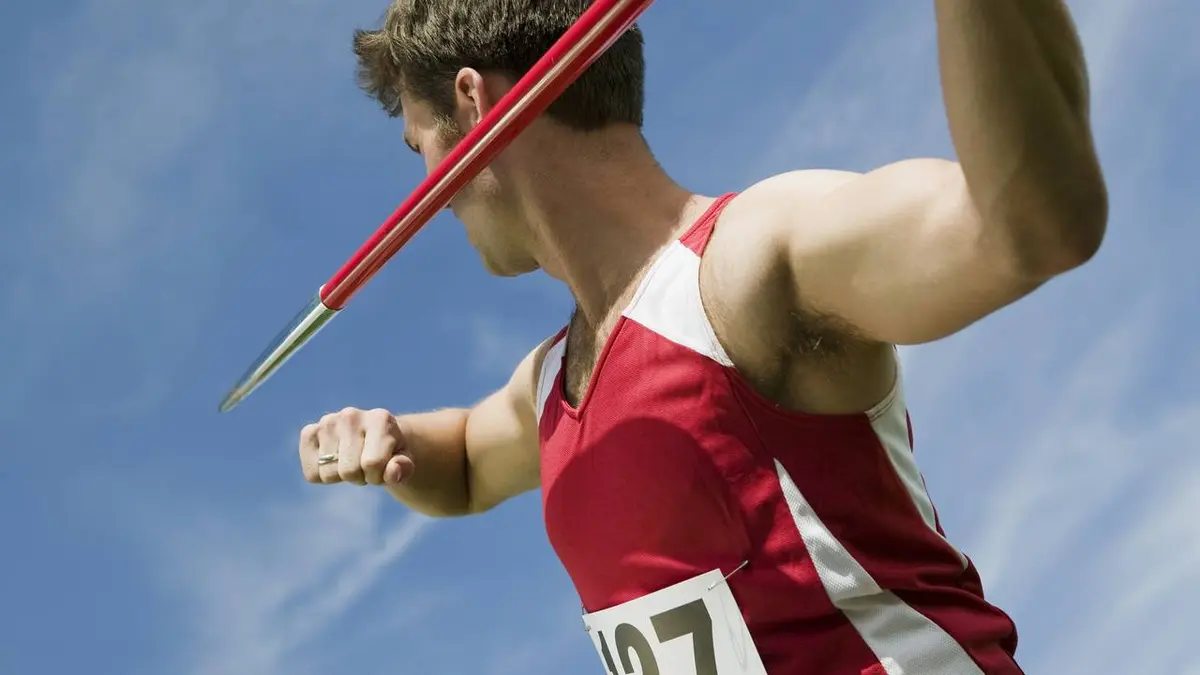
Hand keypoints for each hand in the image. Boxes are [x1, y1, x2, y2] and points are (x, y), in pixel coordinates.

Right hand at [298, 408, 414, 485]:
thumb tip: (393, 473)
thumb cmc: (391, 451)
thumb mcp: (404, 460)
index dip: (378, 476)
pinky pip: (311, 473)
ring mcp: (327, 422)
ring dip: (341, 477)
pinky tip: (334, 461)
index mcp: (380, 419)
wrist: (374, 436)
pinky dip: (322, 476)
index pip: (372, 463)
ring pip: (328, 473)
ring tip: (351, 461)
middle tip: (365, 465)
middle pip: (349, 471)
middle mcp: (351, 415)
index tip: (383, 467)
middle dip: (360, 477)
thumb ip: (403, 467)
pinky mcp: (309, 432)